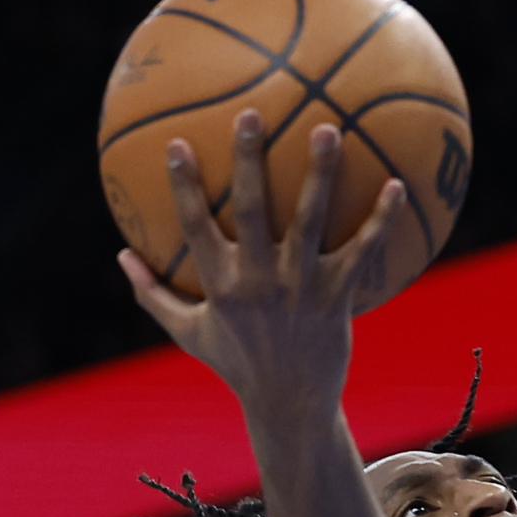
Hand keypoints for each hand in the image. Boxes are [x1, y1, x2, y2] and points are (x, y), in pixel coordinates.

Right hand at [116, 110, 402, 418]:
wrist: (289, 403)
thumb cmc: (237, 363)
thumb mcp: (188, 333)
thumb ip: (152, 293)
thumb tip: (120, 255)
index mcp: (219, 285)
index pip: (194, 226)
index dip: (185, 185)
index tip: (178, 143)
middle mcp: (258, 281)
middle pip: (251, 209)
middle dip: (249, 159)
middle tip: (252, 113)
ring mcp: (300, 287)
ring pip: (309, 220)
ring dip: (319, 174)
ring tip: (329, 129)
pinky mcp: (337, 296)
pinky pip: (361, 251)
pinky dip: (379, 220)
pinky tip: (395, 185)